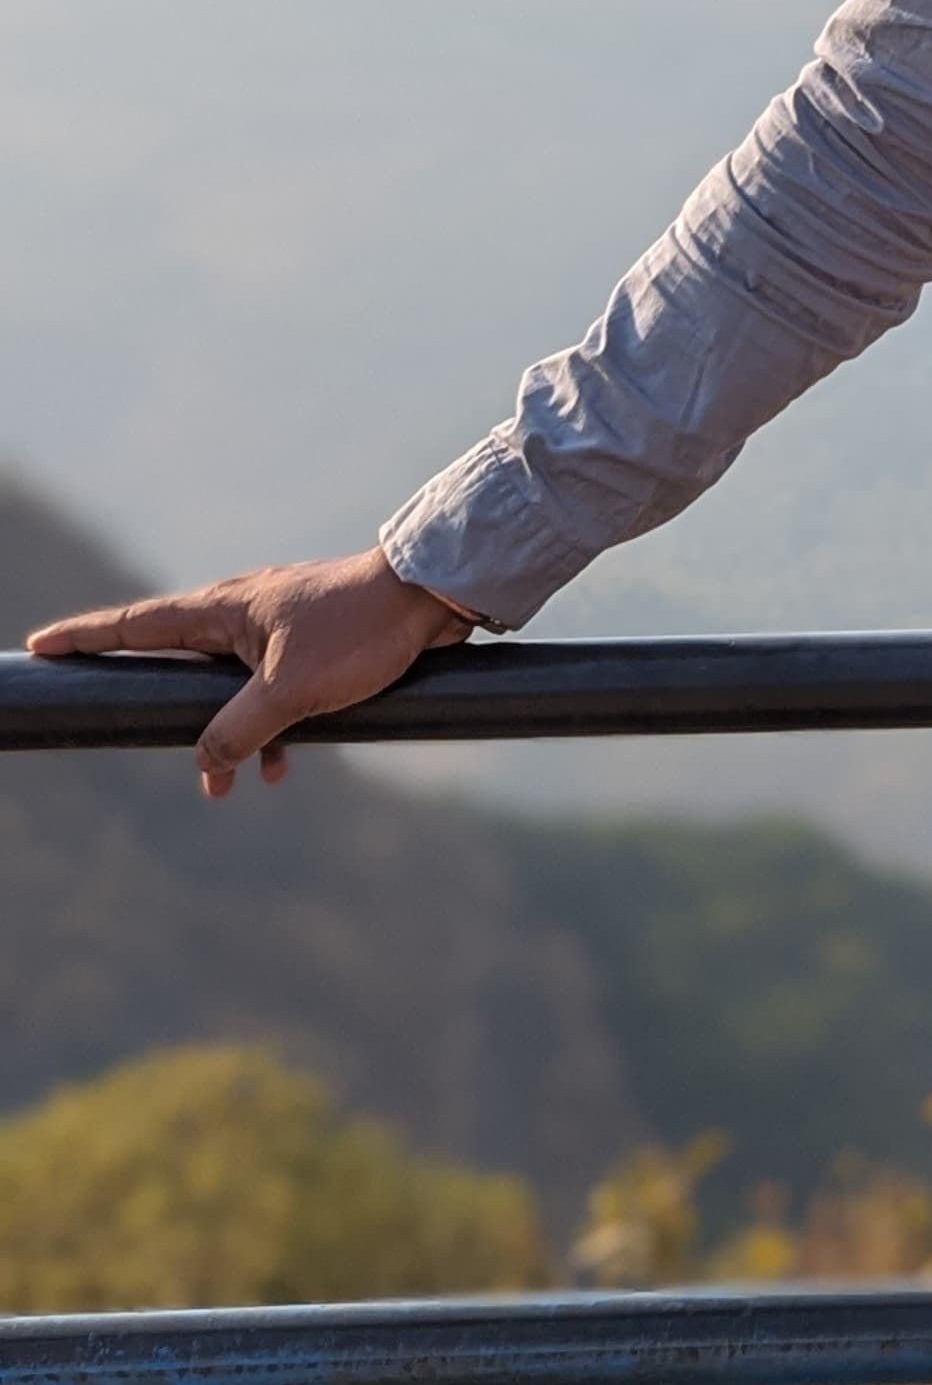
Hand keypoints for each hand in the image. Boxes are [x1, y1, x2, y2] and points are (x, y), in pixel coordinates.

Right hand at [27, 550, 474, 798]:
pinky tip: (280, 765)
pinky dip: (271, 729)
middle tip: (127, 725)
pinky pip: (273, 694)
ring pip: (231, 689)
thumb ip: (239, 729)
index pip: (137, 623)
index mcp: (225, 608)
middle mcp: (244, 613)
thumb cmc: (360, 630)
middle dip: (160, 706)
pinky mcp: (313, 646)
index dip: (88, 637)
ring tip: (224, 787)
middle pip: (178, 663)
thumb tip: (206, 762)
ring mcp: (278, 629)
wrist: (434, 596)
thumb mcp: (292, 690)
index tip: (42, 645)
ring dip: (226, 736)